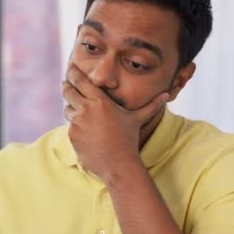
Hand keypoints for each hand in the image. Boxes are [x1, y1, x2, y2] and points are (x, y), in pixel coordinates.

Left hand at [61, 63, 168, 181]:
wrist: (118, 164)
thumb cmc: (129, 140)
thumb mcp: (137, 119)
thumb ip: (151, 105)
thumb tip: (167, 94)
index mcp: (100, 101)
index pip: (80, 80)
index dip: (73, 73)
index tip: (71, 69)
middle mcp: (86, 109)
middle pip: (67, 90)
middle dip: (67, 86)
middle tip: (67, 84)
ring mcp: (77, 122)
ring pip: (67, 109)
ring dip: (71, 108)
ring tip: (81, 113)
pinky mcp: (72, 135)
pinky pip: (69, 125)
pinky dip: (75, 126)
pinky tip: (86, 132)